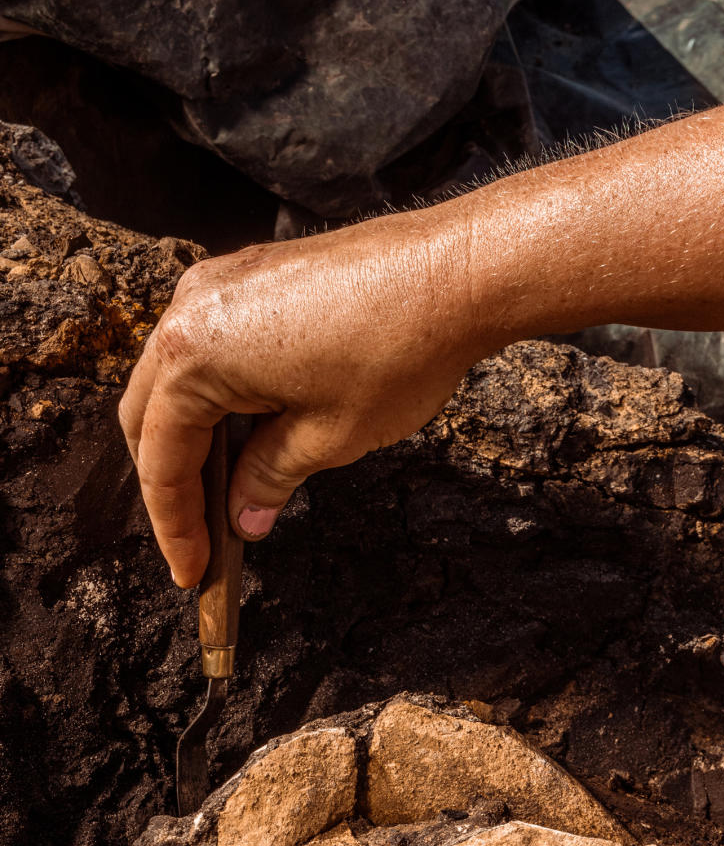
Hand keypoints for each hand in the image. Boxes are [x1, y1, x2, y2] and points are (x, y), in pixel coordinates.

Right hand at [118, 208, 483, 586]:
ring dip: (193, 442)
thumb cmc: (393, 354)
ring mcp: (218, 285)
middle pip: (150, 416)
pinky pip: (209, 349)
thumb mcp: (326, 440)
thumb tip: (242, 517)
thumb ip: (268, 479)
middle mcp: (189, 310)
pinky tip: (246, 441)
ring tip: (222, 500)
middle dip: (171, 485)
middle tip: (198, 544)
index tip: (191, 572)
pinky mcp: (249, 277)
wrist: (450, 273)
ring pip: (175, 381)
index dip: (174, 525)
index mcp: (193, 355)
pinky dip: (216, 400)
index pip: (161, 458)